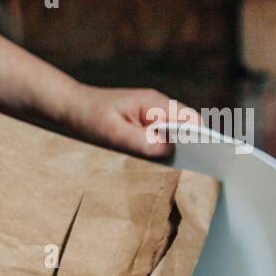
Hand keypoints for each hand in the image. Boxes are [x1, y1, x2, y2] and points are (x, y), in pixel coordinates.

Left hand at [61, 86, 198, 158]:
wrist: (67, 107)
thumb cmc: (88, 116)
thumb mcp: (113, 133)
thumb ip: (142, 141)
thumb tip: (169, 150)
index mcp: (155, 104)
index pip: (191, 120)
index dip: (203, 139)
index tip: (209, 158)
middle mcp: (157, 107)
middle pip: (187, 128)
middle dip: (191, 148)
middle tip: (192, 171)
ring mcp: (150, 116)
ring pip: (173, 135)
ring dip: (173, 151)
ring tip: (175, 172)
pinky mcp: (141, 125)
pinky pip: (158, 139)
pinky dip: (159, 151)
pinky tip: (154, 166)